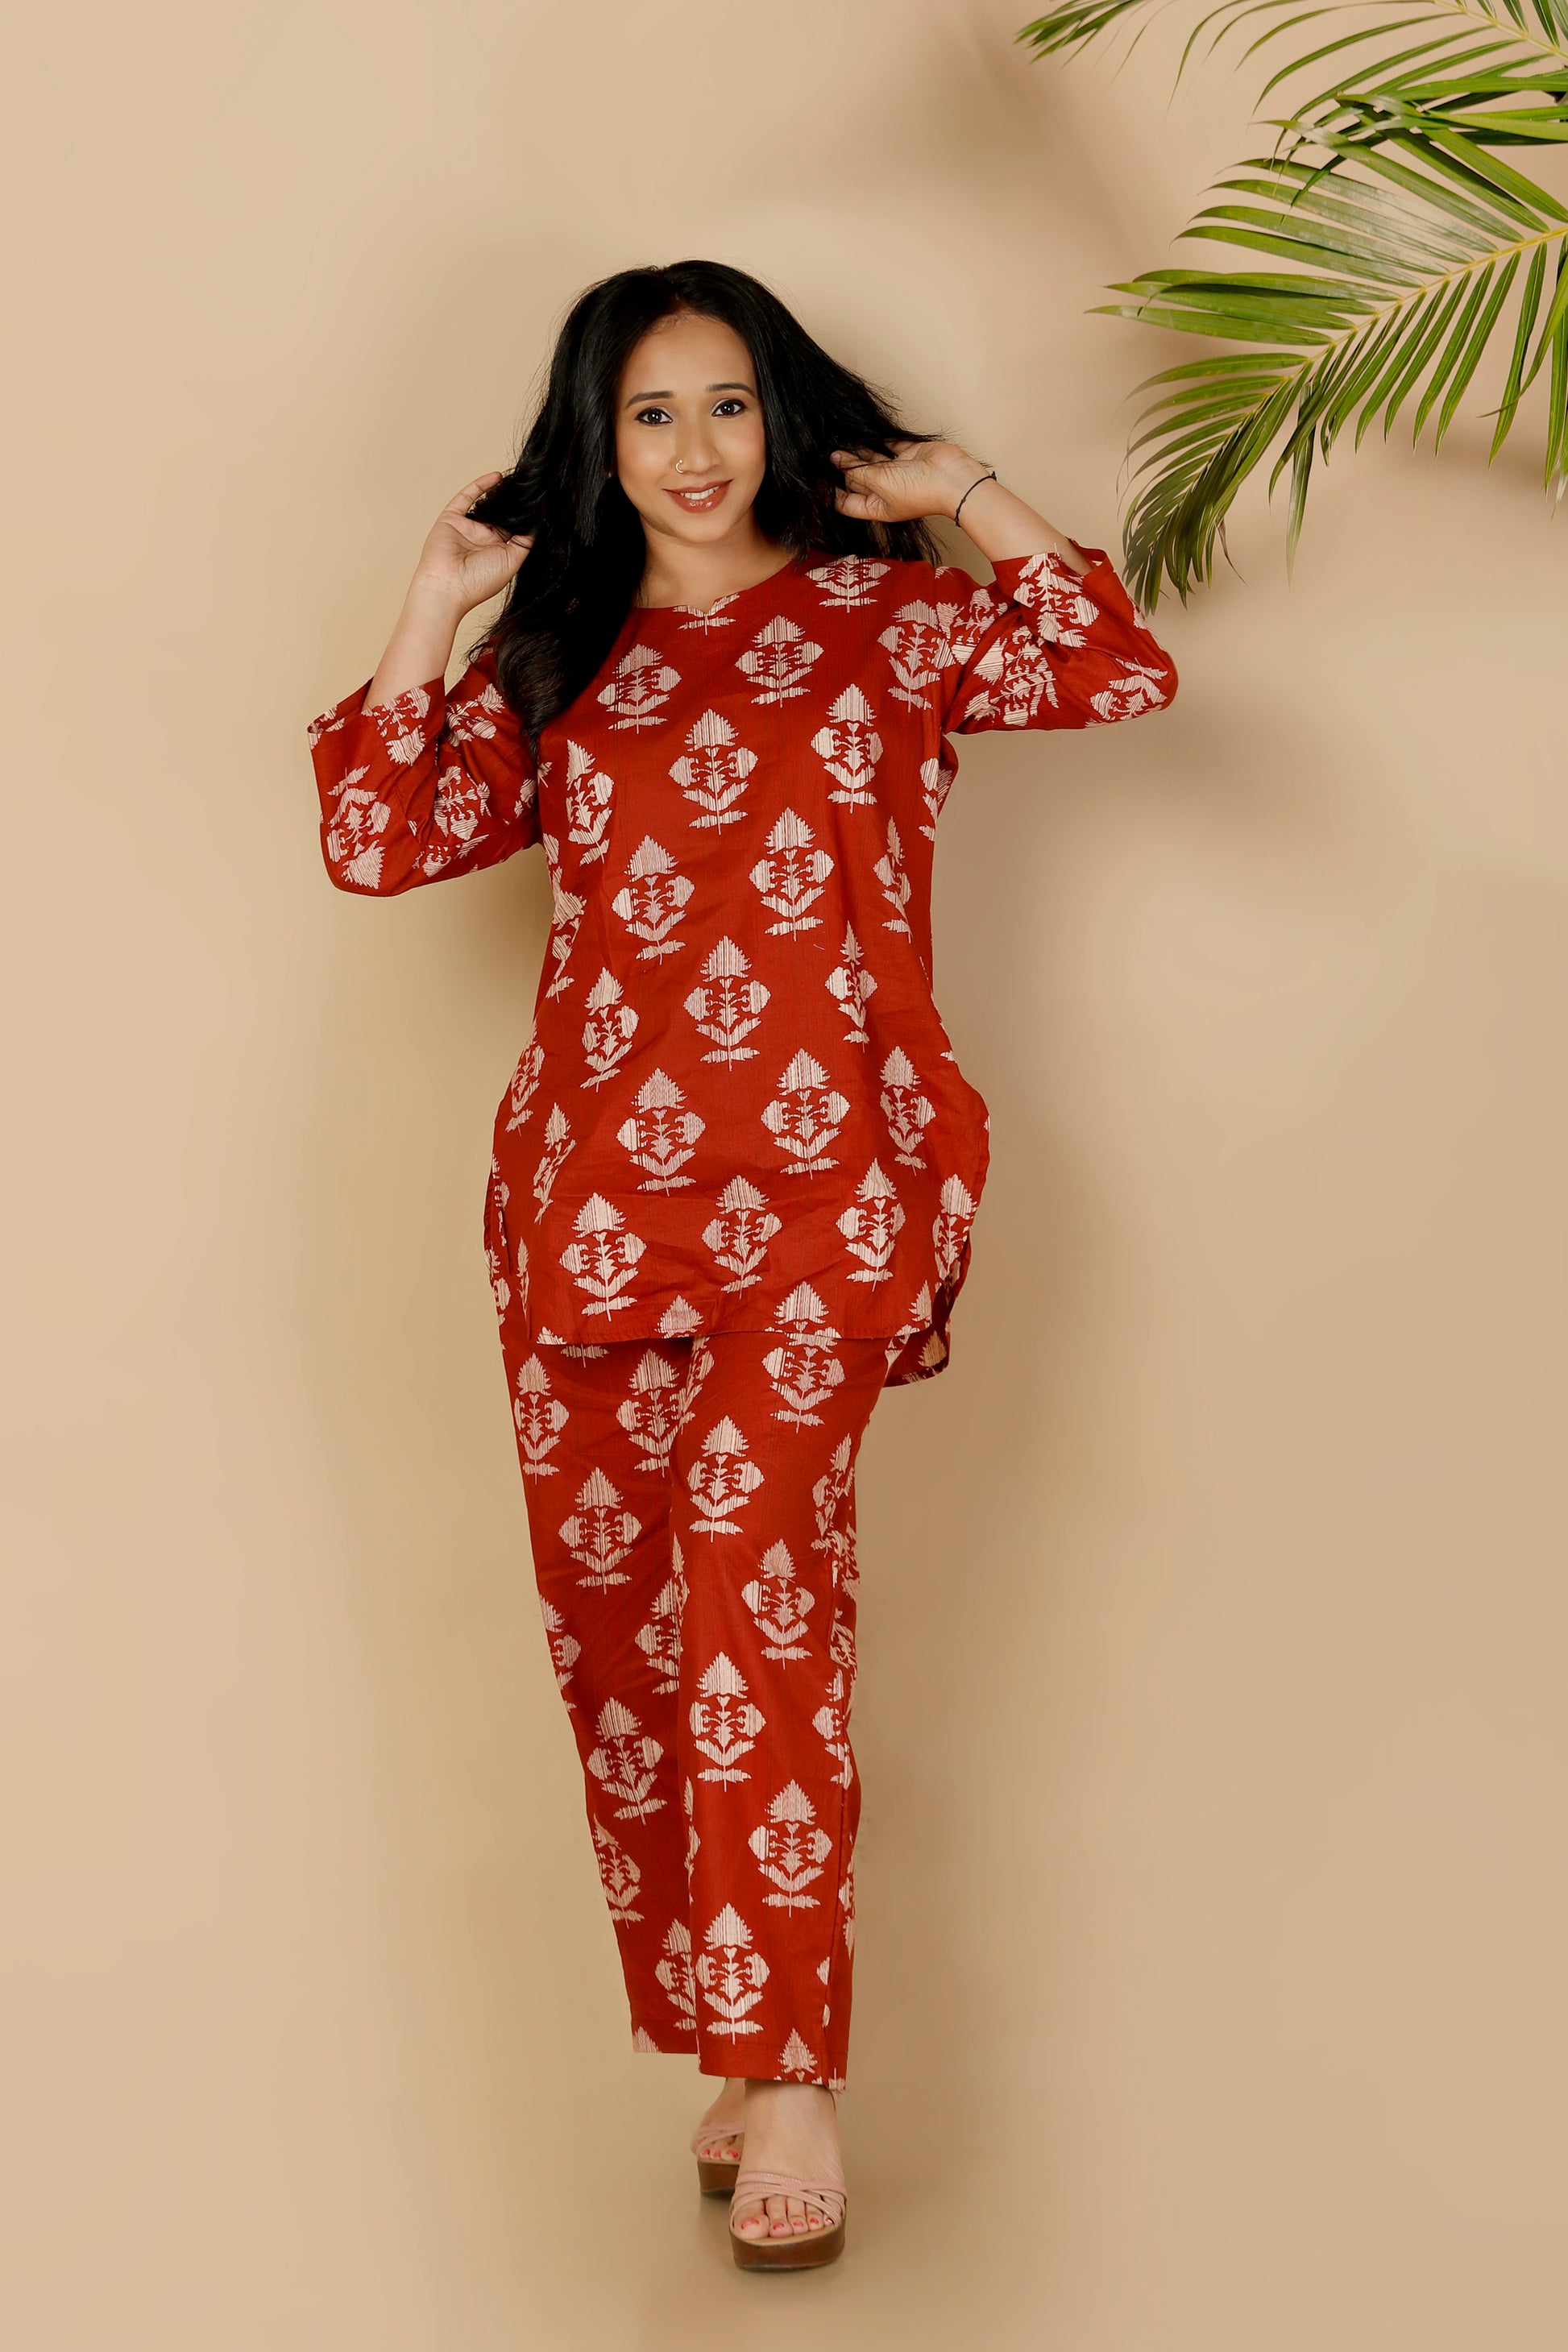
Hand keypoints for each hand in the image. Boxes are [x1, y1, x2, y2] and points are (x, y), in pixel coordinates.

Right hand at [410, 472, 534, 616]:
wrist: (448, 586)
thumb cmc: (479, 581)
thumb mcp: (512, 561)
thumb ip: (524, 542)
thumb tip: (537, 524)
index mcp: (497, 551)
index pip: (514, 530)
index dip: (525, 519)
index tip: (541, 505)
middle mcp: (482, 538)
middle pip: (501, 515)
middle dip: (515, 505)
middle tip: (531, 489)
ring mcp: (467, 527)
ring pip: (486, 505)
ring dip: (500, 494)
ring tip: (518, 482)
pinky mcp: (452, 518)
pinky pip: (467, 496)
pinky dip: (481, 485)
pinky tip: (498, 477)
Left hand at [830, 439, 989, 525]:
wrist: (953, 479)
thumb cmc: (920, 491)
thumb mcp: (879, 483)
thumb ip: (856, 470)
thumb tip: (836, 459)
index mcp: (877, 507)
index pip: (847, 503)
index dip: (831, 493)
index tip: (816, 478)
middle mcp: (885, 491)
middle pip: (857, 479)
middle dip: (843, 467)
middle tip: (827, 451)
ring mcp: (897, 473)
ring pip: (871, 461)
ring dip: (857, 451)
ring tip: (839, 439)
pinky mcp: (907, 454)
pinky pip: (888, 445)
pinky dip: (876, 439)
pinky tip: (860, 432)